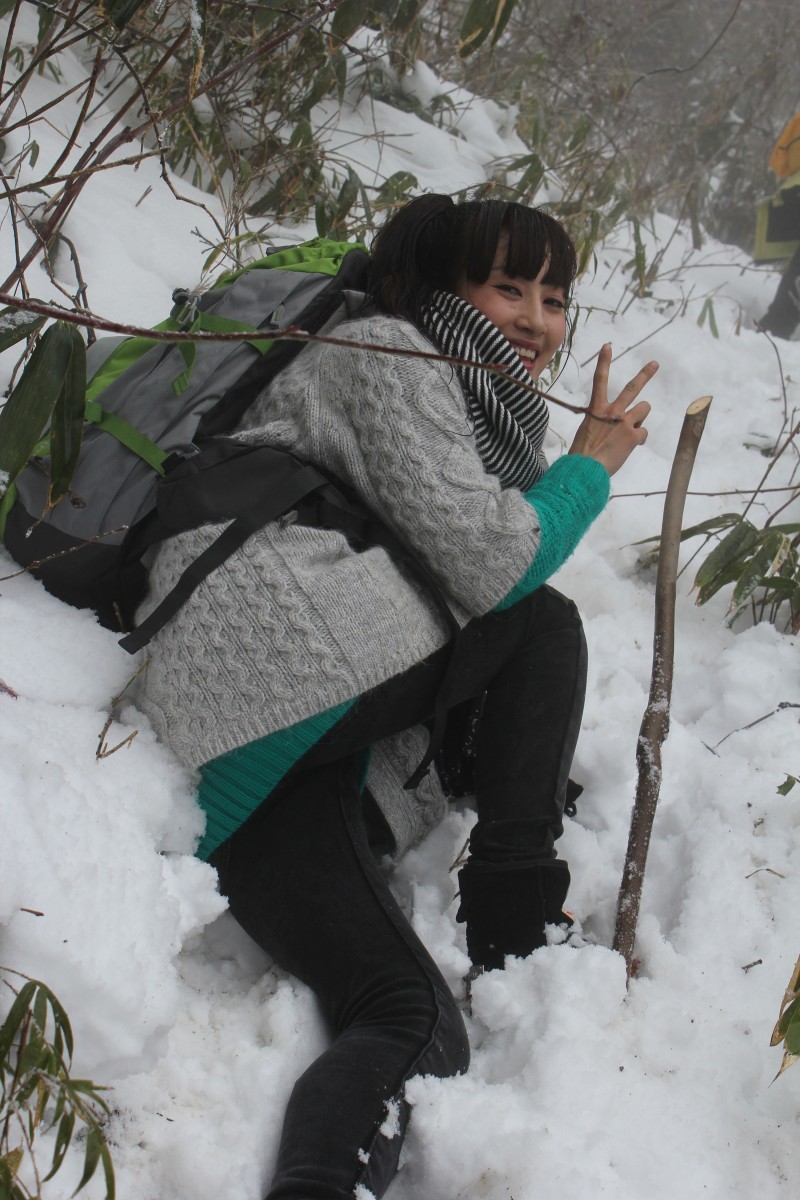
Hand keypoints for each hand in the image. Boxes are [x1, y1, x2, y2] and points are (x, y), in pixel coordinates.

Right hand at [568, 343, 656, 475]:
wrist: (586, 469)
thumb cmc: (582, 453)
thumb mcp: (586, 431)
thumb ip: (600, 423)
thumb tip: (613, 426)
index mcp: (596, 409)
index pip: (599, 380)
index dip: (604, 361)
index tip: (608, 346)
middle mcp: (612, 412)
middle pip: (632, 388)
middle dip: (645, 374)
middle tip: (655, 364)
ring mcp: (625, 422)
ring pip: (644, 409)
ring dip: (640, 419)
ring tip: (629, 430)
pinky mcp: (634, 436)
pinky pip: (643, 433)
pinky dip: (638, 440)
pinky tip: (629, 447)